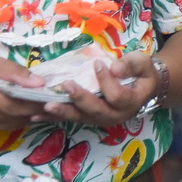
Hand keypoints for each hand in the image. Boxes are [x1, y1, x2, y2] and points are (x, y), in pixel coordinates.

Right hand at [0, 55, 46, 135]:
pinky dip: (16, 118)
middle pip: (18, 118)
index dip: (39, 102)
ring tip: (42, 101)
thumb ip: (14, 72)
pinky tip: (23, 107)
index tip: (55, 94)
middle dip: (38, 109)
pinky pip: (3, 127)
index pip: (19, 106)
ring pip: (13, 125)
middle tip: (53, 97)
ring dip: (29, 115)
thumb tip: (40, 83)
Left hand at [37, 52, 160, 127]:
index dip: (106, 81)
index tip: (98, 64)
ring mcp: (102, 119)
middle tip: (66, 86)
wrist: (144, 87)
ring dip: (63, 112)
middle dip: (80, 99)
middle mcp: (117, 115)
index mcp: (132, 101)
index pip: (116, 96)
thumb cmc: (143, 72)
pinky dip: (55, 117)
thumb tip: (113, 68)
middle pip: (96, 111)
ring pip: (82, 118)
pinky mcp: (91, 119)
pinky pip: (73, 119)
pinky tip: (37, 115)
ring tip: (46, 107)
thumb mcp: (143, 63)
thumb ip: (130, 64)